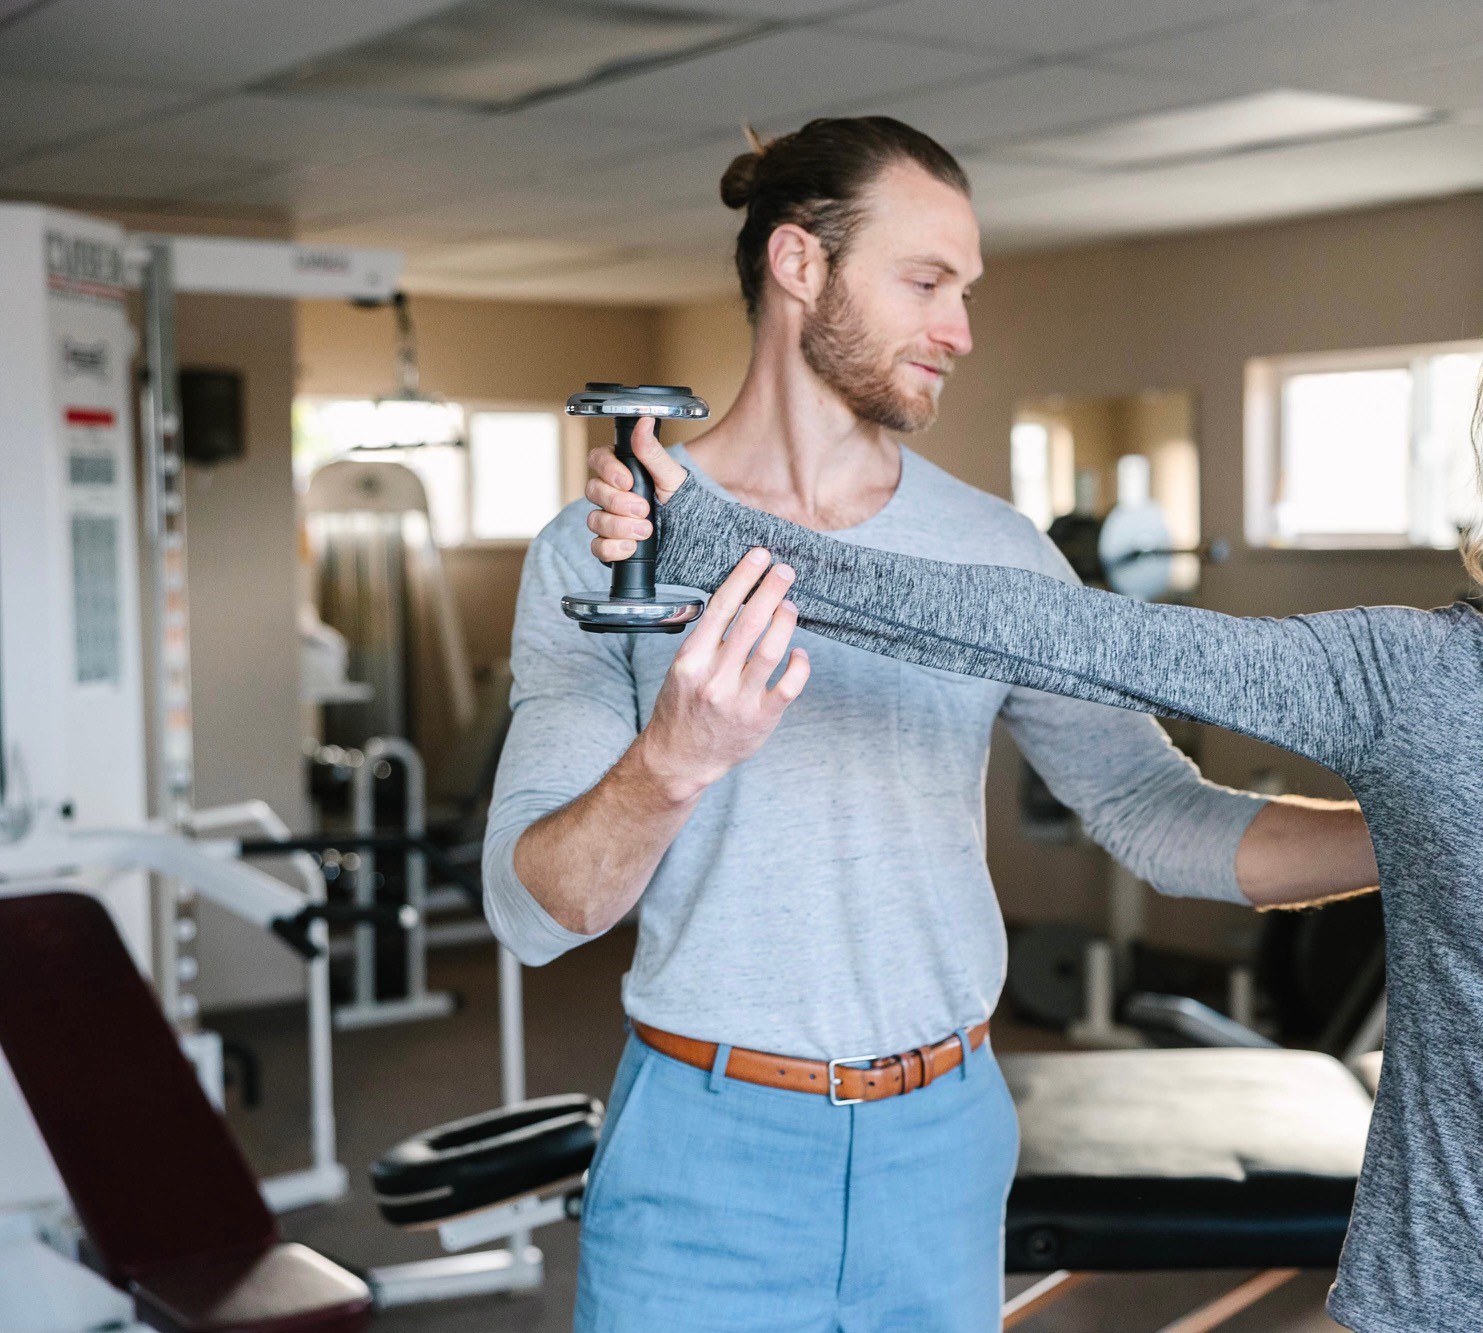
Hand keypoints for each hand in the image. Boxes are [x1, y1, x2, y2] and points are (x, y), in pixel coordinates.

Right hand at [586, 416, 689, 562]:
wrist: (690, 533)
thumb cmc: (679, 500)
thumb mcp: (670, 474)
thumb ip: (652, 450)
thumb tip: (644, 420)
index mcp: (620, 470)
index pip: (597, 460)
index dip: (608, 470)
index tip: (627, 481)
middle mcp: (610, 493)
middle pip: (593, 491)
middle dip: (618, 502)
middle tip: (644, 509)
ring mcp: (608, 519)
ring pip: (595, 520)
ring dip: (619, 526)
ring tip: (646, 530)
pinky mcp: (610, 544)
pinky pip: (598, 547)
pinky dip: (613, 548)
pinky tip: (631, 546)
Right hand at [635, 547, 809, 800]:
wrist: (679, 758)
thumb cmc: (682, 707)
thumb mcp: (682, 667)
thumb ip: (707, 638)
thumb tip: (739, 598)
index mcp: (691, 659)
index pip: (722, 607)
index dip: (744, 577)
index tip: (760, 556)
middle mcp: (715, 677)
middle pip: (751, 621)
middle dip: (772, 589)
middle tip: (786, 570)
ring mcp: (739, 699)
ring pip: (772, 649)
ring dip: (786, 620)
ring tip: (791, 606)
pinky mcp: (761, 718)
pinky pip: (789, 684)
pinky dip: (800, 664)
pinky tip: (799, 653)